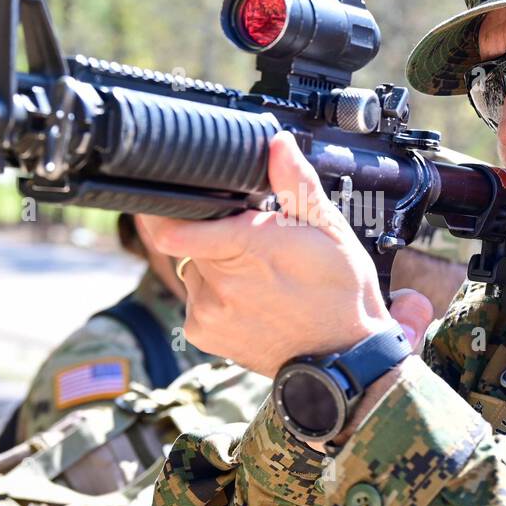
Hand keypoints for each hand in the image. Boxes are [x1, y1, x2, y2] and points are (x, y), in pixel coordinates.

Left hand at [139, 131, 432, 376]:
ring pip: (191, 267)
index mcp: (247, 248)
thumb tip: (277, 145)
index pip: (173, 227)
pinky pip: (195, 298)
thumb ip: (296, 185)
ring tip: (257, 276)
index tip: (164, 194)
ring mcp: (207, 312)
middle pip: (187, 238)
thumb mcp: (331, 231)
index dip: (163, 206)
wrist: (342, 360)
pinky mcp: (202, 333)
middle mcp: (220, 284)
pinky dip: (213, 294)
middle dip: (211, 231)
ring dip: (213, 264)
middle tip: (250, 240)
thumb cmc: (341, 294)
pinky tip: (250, 300)